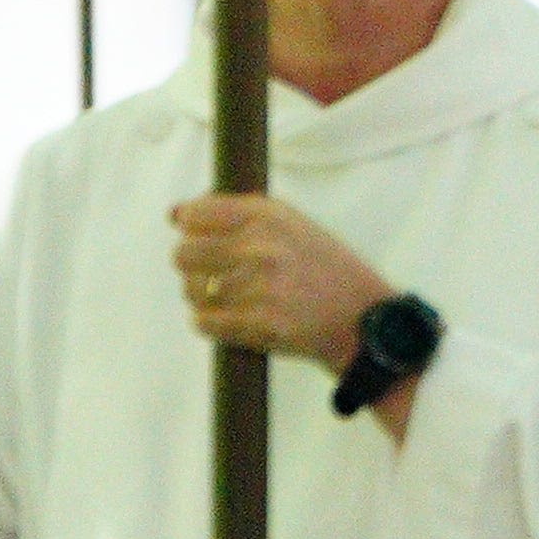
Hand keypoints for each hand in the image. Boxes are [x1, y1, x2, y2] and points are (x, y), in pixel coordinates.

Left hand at [168, 194, 394, 371]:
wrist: (363, 320)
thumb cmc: (325, 271)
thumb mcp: (293, 225)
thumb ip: (238, 214)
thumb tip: (175, 215)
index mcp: (269, 216)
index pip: (195, 214)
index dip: (190, 227)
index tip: (200, 237)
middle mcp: (262, 247)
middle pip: (183, 254)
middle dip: (193, 265)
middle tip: (214, 272)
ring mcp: (259, 288)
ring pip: (193, 291)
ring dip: (204, 297)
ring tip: (233, 298)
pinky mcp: (258, 325)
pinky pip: (204, 322)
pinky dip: (212, 323)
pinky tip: (233, 318)